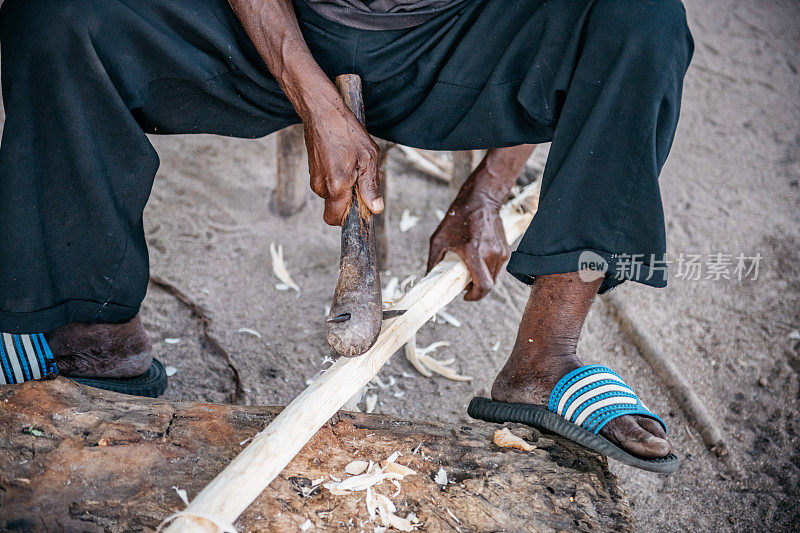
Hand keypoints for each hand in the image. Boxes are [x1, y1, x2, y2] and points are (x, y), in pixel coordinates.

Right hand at [305, 106, 383, 225]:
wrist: (322, 113)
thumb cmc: (346, 132)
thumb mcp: (368, 158)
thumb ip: (371, 186)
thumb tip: (376, 208)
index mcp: (336, 186)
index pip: (335, 219)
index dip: (349, 217)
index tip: (361, 206)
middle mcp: (322, 186)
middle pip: (336, 208)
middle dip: (351, 200)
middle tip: (362, 179)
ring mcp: (315, 179)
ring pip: (334, 195)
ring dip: (346, 187)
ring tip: (355, 165)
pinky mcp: (314, 171)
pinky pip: (329, 184)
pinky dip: (339, 178)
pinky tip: (346, 160)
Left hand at [427, 182, 509, 300]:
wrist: (481, 200)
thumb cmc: (458, 218)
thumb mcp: (438, 239)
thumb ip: (433, 260)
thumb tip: (428, 277)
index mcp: (474, 252)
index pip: (483, 285)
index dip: (475, 296)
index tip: (465, 296)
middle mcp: (491, 253)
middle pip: (489, 284)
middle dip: (476, 289)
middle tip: (465, 285)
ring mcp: (501, 252)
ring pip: (493, 277)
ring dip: (483, 279)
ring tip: (470, 270)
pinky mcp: (505, 249)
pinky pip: (497, 267)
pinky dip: (488, 269)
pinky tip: (478, 260)